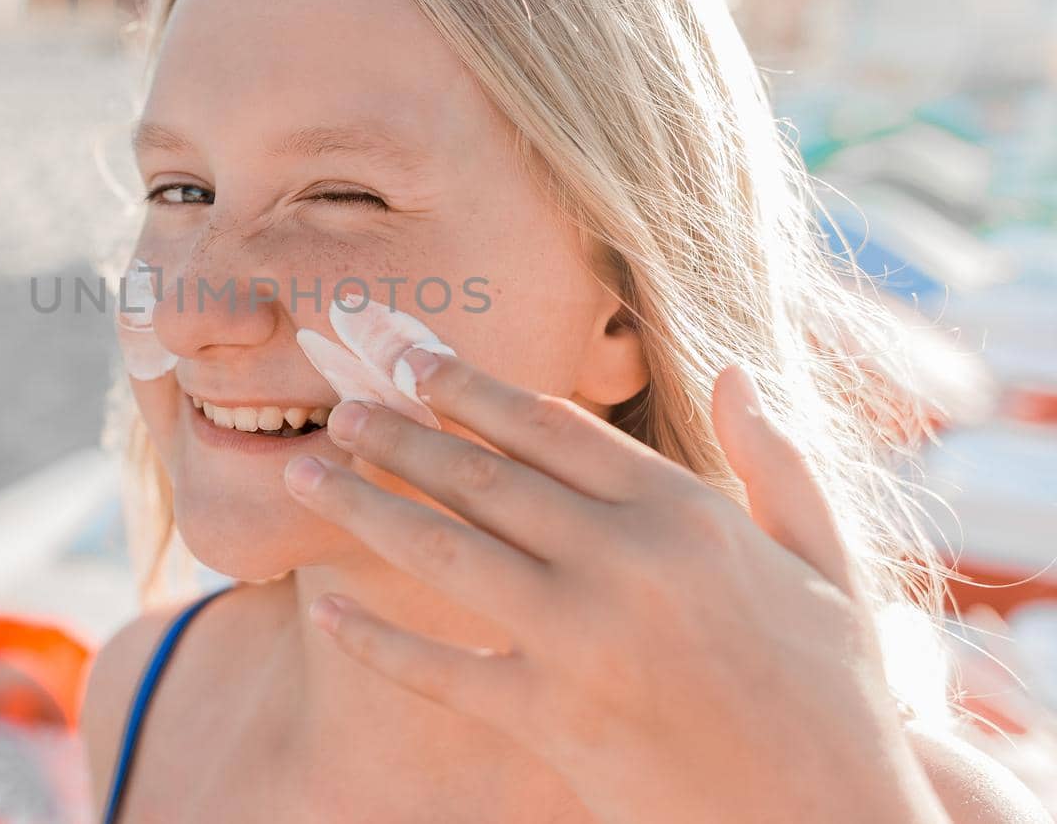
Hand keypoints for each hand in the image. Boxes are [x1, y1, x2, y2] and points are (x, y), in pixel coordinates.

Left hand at [282, 351, 951, 823]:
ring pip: (445, 552)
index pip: (550, 426)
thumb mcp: (826, 563)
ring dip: (366, 507)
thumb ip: (777, 461)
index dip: (469, 387)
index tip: (412, 360)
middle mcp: (625, 563)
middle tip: (338, 404)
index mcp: (687, 514)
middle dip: (398, 433)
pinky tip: (326, 611)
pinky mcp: (551, 720)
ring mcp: (582, 642)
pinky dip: (377, 641)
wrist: (830, 820)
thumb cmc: (832, 693)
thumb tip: (736, 372)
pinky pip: (441, 670)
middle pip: (482, 477)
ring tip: (306, 473)